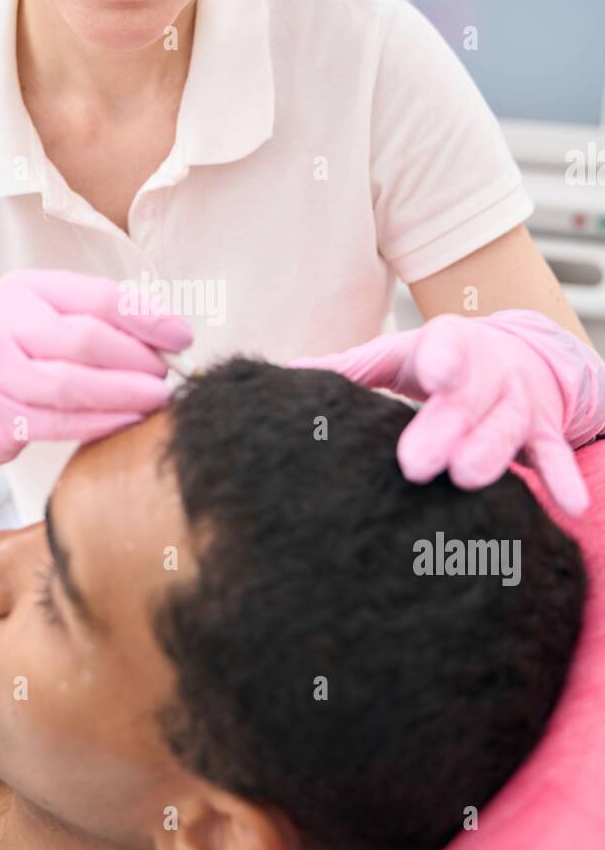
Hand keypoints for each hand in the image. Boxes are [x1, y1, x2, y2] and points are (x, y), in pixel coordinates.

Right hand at [0, 268, 192, 524]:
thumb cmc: (9, 363)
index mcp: (24, 289)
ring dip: (126, 392)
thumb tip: (167, 335)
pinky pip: (59, 421)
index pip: (97, 296)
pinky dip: (102, 422)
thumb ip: (93, 322)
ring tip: (160, 399)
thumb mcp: (39, 324)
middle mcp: (3, 323)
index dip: (147, 317)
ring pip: (74, 382)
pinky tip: (130, 422)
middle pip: (88, 339)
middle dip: (139, 358)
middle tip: (168, 374)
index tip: (182, 337)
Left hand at [288, 311, 604, 516]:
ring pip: (508, 425)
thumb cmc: (438, 361)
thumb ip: (346, 367)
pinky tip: (568, 505)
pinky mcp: (542, 431)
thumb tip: (281, 376)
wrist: (513, 355)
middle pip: (469, 398)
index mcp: (447, 345)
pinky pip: (552, 454)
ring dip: (492, 451)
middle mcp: (487, 371)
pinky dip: (562, 477)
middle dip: (447, 426)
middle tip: (416, 461)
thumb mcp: (395, 355)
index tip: (430, 375)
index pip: (445, 348)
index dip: (440, 361)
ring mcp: (517, 402)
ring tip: (467, 478)